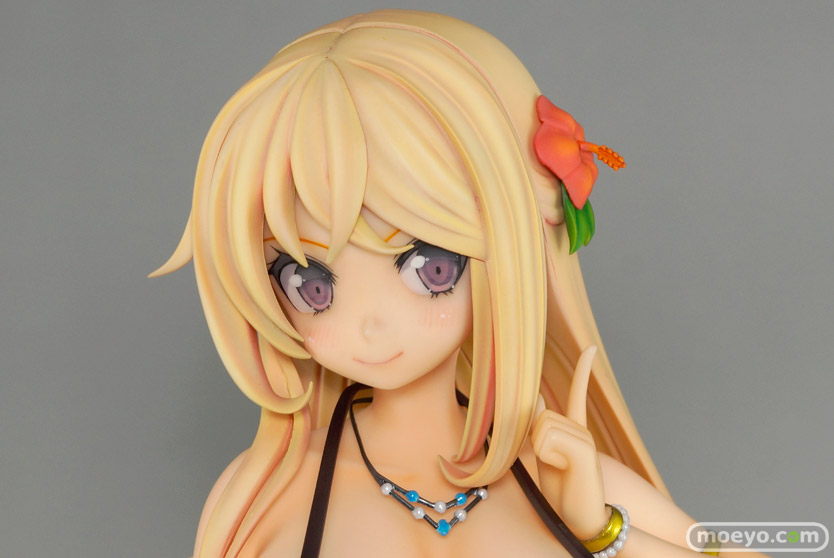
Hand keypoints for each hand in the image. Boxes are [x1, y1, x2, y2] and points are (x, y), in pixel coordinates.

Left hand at [531, 345, 608, 539]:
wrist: (581, 519)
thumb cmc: (562, 491)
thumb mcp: (544, 456)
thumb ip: (538, 427)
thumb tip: (534, 397)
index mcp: (573, 430)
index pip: (576, 394)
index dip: (584, 371)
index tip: (591, 350)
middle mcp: (581, 430)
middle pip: (539, 417)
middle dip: (535, 441)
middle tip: (553, 465)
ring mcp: (585, 439)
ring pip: (542, 429)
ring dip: (541, 452)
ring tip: (560, 470)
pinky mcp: (585, 451)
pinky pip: (554, 436)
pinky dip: (549, 453)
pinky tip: (567, 460)